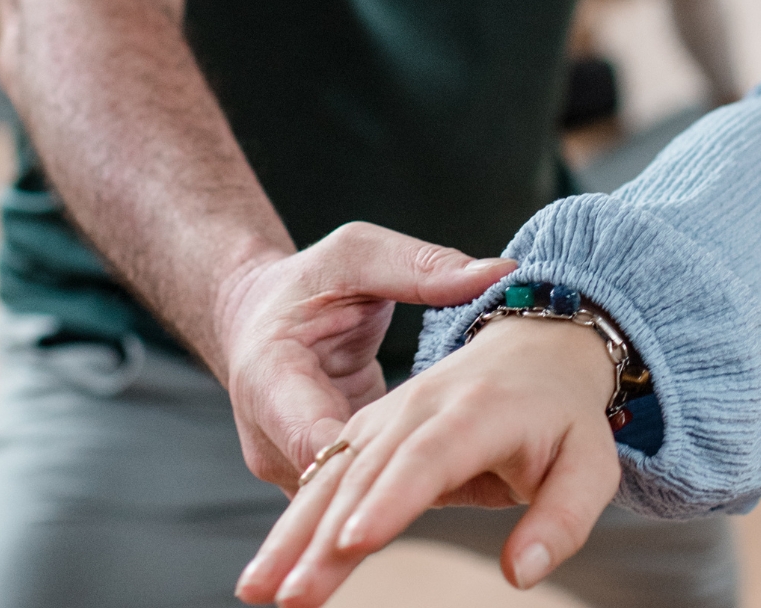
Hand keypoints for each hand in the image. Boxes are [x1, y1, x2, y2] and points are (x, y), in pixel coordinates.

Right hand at [209, 222, 517, 492]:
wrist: (260, 315)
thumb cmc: (309, 281)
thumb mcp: (360, 255)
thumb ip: (422, 268)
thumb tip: (499, 273)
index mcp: (270, 377)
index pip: (312, 438)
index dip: (365, 466)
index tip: (430, 470)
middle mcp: (269, 434)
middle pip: (332, 486)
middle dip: (397, 499)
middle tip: (486, 493)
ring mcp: (287, 463)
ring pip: (345, 506)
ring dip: (408, 505)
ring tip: (490, 495)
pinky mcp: (314, 478)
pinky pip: (356, 502)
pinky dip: (406, 499)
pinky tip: (470, 495)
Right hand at [233, 317, 622, 606]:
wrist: (535, 349)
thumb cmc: (566, 417)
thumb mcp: (592, 465)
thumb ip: (562, 519)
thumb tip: (521, 573)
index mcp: (478, 410)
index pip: (427, 458)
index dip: (388, 501)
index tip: (353, 544)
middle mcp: (420, 408)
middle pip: (364, 475)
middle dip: (321, 537)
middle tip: (292, 596)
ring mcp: (386, 417)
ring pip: (331, 477)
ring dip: (291, 533)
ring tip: (259, 589)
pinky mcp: (367, 432)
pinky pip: (325, 477)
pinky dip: (294, 521)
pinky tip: (271, 566)